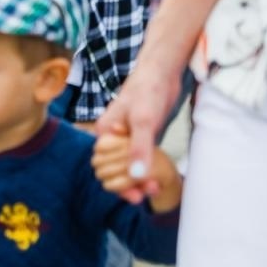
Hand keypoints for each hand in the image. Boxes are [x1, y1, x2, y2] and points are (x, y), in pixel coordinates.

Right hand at [98, 68, 178, 202]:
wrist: (162, 71)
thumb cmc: (148, 91)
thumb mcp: (144, 121)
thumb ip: (139, 148)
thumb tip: (136, 176)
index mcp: (104, 133)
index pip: (105, 169)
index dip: (120, 184)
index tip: (139, 195)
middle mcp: (112, 137)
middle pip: (114, 171)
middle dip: (131, 185)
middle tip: (152, 190)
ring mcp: (126, 138)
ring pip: (128, 167)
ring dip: (139, 180)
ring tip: (156, 186)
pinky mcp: (140, 136)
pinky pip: (138, 159)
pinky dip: (146, 170)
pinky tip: (157, 177)